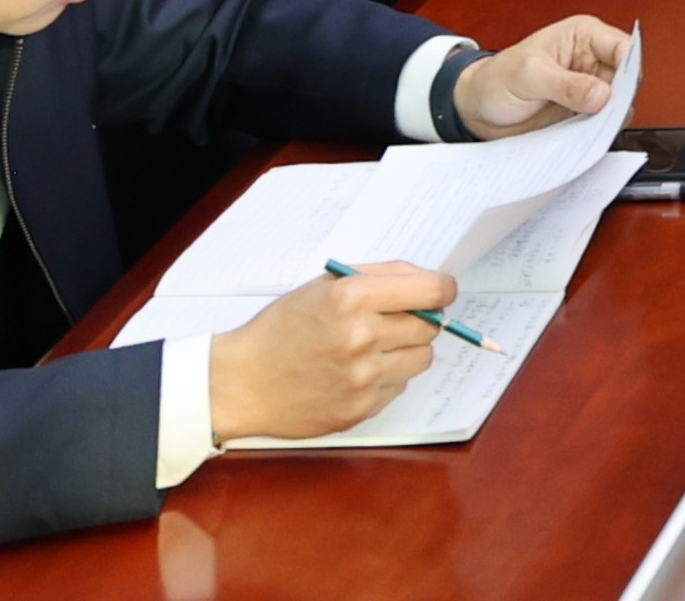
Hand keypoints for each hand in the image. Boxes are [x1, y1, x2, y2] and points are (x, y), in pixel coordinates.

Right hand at [205, 266, 444, 445]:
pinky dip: (386, 378)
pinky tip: (354, 373)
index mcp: (351, 297)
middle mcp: (361, 336)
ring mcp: (362, 377)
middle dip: (419, 320)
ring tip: (371, 349)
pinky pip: (399, 386)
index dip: (442, 289)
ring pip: (421, 358)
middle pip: (431, 326)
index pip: (432, 290)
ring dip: (405, 351)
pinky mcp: (360, 408)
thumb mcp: (324, 285)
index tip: (440, 292)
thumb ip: (379, 276)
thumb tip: (429, 280)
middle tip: (392, 321)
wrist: (242, 383)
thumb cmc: (280, 330)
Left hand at [447, 16, 629, 137]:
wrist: (477, 110)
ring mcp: (589, 90)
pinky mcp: (583, 114)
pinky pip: (602, 124)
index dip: (628, 69)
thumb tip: (603, 94)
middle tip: (603, 114)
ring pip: (618, 104)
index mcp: (583, 37)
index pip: (622, 47)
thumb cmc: (496, 80)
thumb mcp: (528, 76)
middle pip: (626, 79)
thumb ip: (566, 84)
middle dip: (619, 98)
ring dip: (609, 118)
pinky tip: (584, 136)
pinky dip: (598, 132)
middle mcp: (592, 61)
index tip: (618, 92)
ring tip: (589, 127)